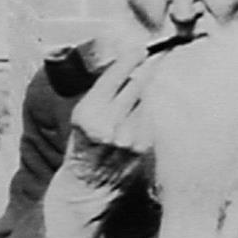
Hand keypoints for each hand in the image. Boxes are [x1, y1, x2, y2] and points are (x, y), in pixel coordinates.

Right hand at [66, 46, 152, 187]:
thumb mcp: (83, 116)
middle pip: (136, 85)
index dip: (128, 60)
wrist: (87, 188)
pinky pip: (151, 118)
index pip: (113, 78)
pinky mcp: (143, 147)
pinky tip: (140, 118)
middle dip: (146, 69)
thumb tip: (127, 66)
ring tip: (141, 96)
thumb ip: (104, 93)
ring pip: (146, 100)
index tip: (139, 48)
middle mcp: (109, 124)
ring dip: (147, 93)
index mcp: (88, 113)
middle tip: (154, 57)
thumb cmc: (84, 147)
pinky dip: (148, 112)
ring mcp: (128, 137)